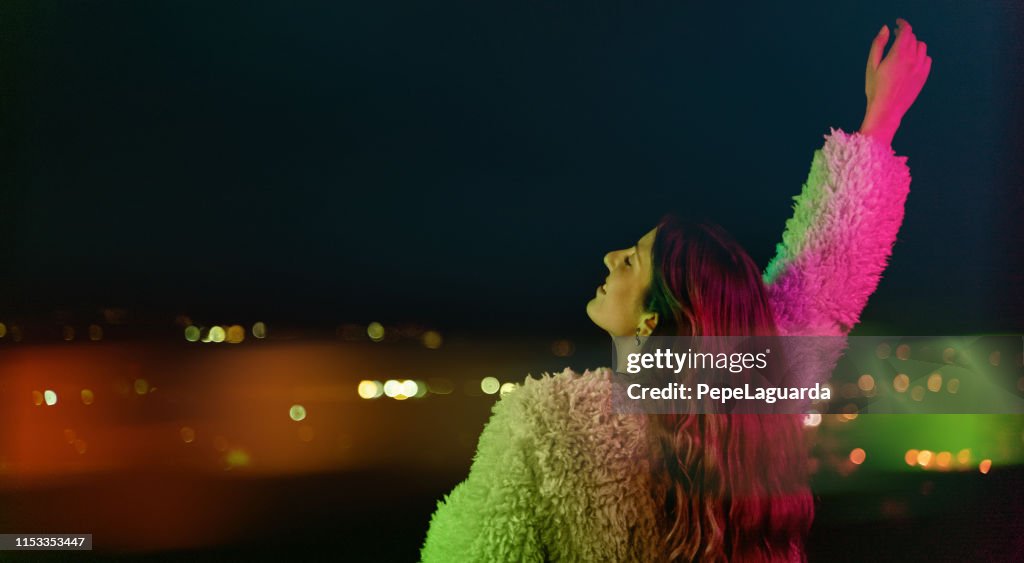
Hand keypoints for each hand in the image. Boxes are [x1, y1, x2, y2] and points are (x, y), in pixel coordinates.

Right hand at [859, 18, 931, 145]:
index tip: (898, 23)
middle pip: (913, 38)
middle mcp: (913, 59)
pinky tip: (911, 61)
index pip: (906, 31)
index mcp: (899, 54)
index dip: (903, 24)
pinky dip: (920, 56)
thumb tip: (886, 29)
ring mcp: (921, 68)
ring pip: (922, 47)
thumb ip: (878, 44)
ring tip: (904, 49)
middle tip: (897, 36)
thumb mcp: (871, 66)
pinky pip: (927, 59)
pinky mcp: (924, 76)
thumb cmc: (875, 89)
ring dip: (913, 45)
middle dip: (905, 35)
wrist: (886, 111)